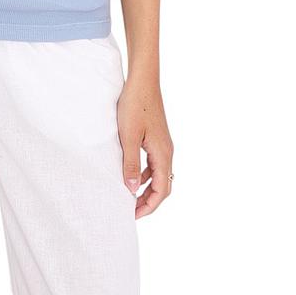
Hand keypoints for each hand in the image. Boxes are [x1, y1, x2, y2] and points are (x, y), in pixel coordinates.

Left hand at [117, 79, 173, 218]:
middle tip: (131, 211)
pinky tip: (131, 173)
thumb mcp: (128, 136)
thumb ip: (130, 164)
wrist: (143, 79)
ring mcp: (163, 144)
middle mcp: (167, 151)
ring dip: (146, 188)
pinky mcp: (156, 136)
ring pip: (158, 174)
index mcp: (163, 154)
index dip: (148, 206)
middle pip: (162, 186)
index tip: (132, 215)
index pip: (161, 191)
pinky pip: (154, 162)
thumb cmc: (134, 105)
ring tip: (129, 196)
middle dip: (148, 201)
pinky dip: (145, 173)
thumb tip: (131, 190)